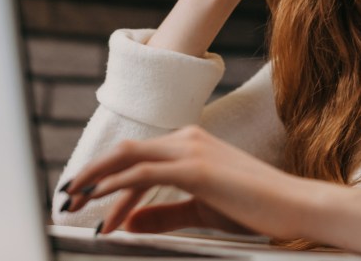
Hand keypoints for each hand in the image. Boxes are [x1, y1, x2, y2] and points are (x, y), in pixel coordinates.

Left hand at [59, 125, 304, 239]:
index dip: (104, 174)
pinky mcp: (196, 168)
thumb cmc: (255, 208)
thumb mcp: (201, 211)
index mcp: (189, 143)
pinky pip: (144, 173)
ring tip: (74, 202)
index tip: (82, 194)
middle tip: (66, 197)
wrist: (294, 207)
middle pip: (125, 150)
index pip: (136, 156)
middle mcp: (187, 138)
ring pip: (129, 158)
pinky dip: (117, 185)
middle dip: (91, 173)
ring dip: (95, 180)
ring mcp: (191, 150)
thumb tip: (128, 220)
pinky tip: (99, 199)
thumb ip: (164, 214)